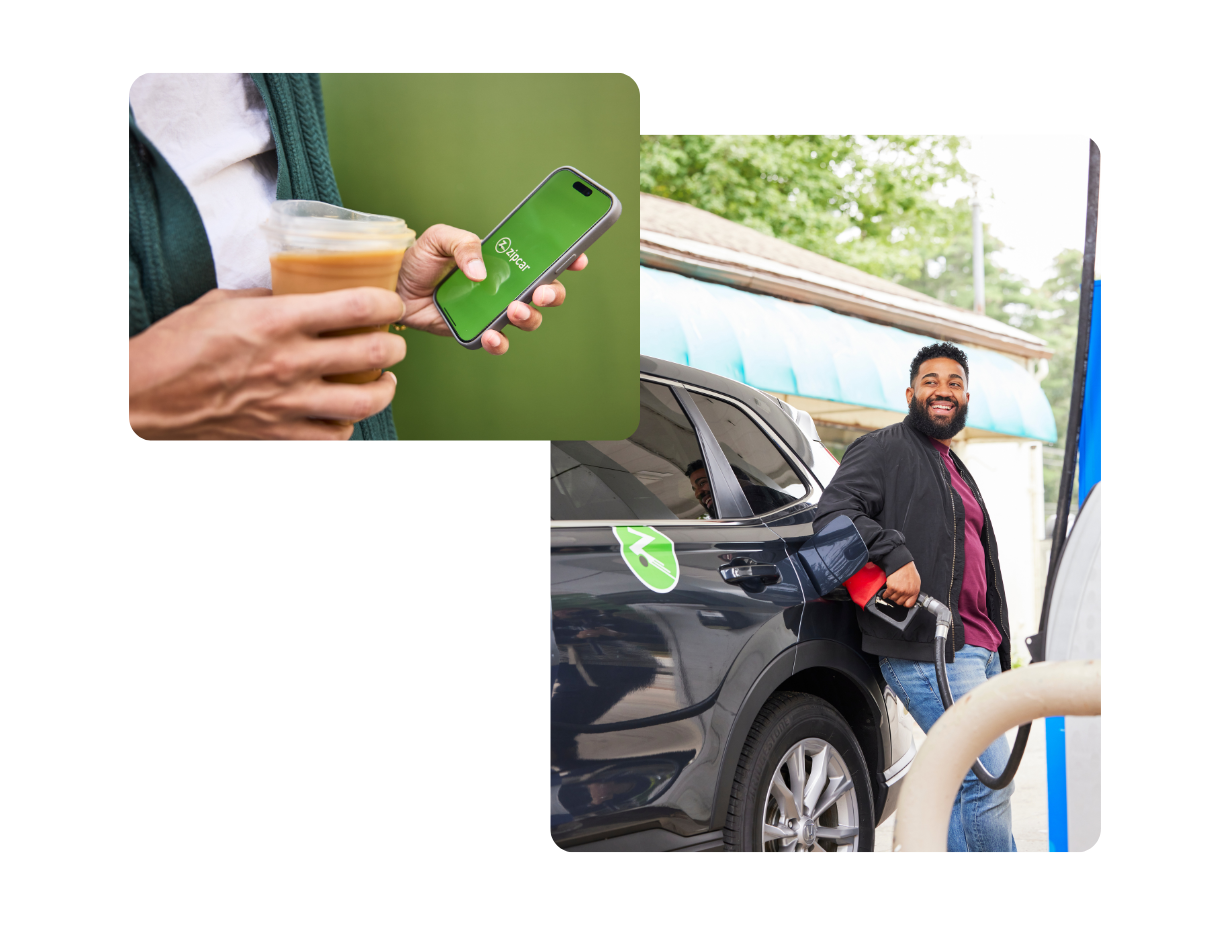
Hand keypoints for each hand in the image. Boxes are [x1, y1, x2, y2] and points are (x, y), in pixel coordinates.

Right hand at [129, 286, 406, 441]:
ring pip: (364, 401)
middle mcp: (291, 362)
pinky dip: (348, 423)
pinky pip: (335, 433)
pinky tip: (347, 411)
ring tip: (386, 380)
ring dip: (385, 389)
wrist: (147, 394)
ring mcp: (289, 401)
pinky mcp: (282, 430)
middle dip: (394, 346)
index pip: (355, 307)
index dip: (386, 304)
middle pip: (372, 353)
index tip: (391, 304)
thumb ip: (270, 298)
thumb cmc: (179, 344)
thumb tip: (301, 291)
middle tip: (394, 342)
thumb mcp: (224, 302)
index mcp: (278, 321)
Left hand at [395, 223, 588, 355]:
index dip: (566, 259)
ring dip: (530, 317)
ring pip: (528, 319)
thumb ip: (463, 245)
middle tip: (542, 292)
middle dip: (553, 293)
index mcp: (504, 259)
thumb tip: (482, 272)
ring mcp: (493, 310)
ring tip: (514, 311)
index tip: (577, 258)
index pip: (543, 259)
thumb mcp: (439, 238)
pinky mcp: (476, 330)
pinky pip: (497, 341)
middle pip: (546, 293)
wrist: (392, 285)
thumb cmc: (420, 258)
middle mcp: (505, 286)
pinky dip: (499, 342)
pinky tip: (492, 336)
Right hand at [882, 561, 920, 608]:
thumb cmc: (908, 571)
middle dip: (897, 599)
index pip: (909, 604)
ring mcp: (899, 590)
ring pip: (893, 599)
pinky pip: (887, 595)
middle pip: (900, 602)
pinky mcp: (892, 587)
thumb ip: (913, 590)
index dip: (905, 604)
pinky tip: (886, 593)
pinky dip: (885, 594)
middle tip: (896, 596)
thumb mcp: (916, 582)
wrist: (901, 563)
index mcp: (914, 591)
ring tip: (891, 593)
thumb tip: (911, 596)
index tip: (902, 602)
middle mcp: (907, 592)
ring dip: (891, 596)